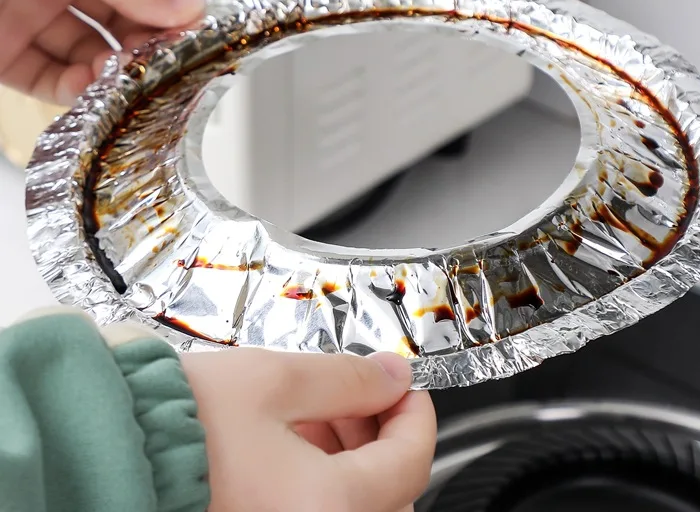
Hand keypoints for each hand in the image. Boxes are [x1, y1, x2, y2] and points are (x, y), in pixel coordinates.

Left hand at [0, 0, 205, 105]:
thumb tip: (185, 6)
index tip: (196, 27)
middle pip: (128, 10)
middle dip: (151, 37)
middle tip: (166, 61)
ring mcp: (33, 11)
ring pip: (97, 49)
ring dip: (117, 68)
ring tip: (126, 79)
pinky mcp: (7, 53)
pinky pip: (58, 77)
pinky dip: (81, 89)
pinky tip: (93, 90)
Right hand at [182, 349, 435, 511]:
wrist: (106, 454)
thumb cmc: (176, 424)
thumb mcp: (275, 380)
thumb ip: (348, 378)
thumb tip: (392, 376)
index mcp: (327, 508)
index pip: (411, 462)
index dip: (416, 414)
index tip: (406, 386)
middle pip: (390, 496)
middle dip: (382, 437)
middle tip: (362, 394)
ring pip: (354, 508)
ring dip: (352, 460)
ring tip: (319, 412)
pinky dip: (321, 483)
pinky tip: (294, 444)